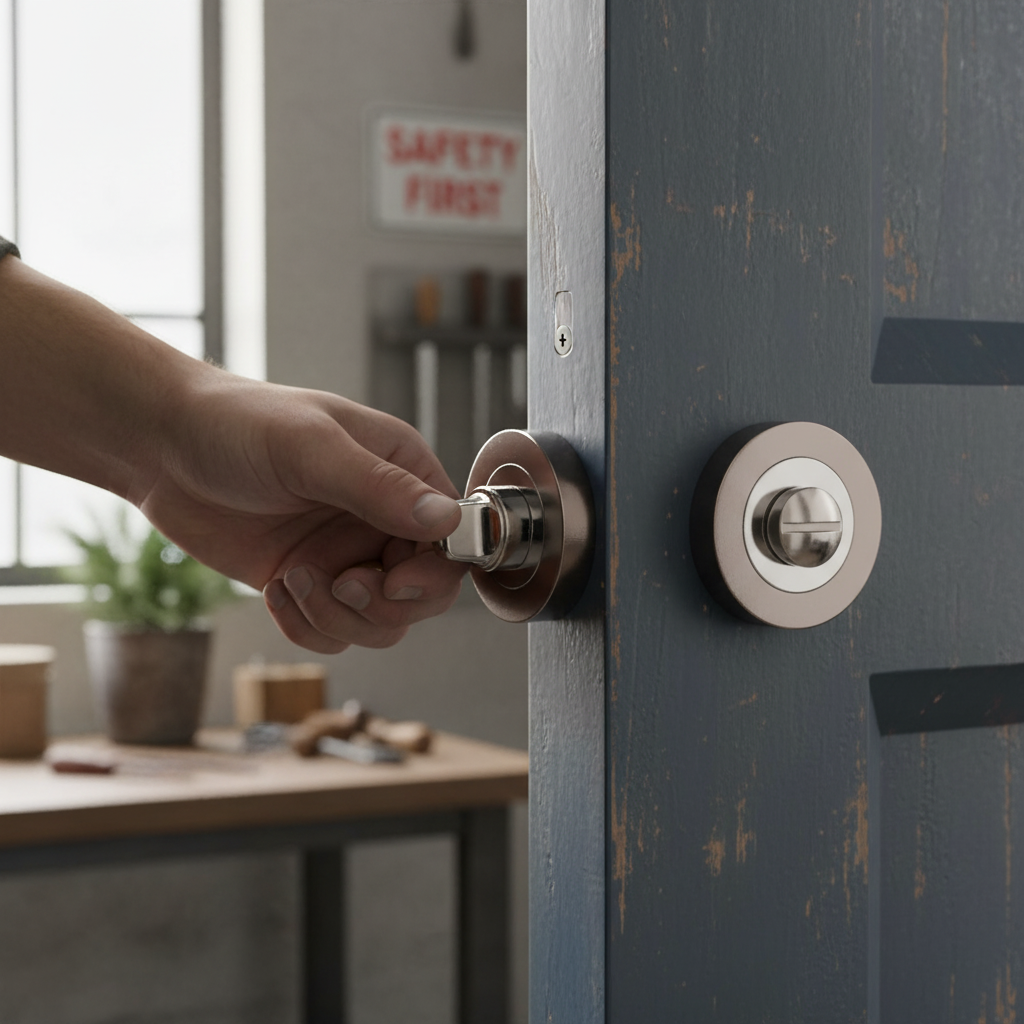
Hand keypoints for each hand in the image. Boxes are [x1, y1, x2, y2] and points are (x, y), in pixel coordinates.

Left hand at [134, 370, 466, 652]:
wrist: (161, 447)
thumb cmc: (237, 424)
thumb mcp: (310, 449)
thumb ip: (378, 487)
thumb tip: (445, 521)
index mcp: (400, 473)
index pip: (449, 541)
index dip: (431, 572)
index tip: (391, 579)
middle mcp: (381, 519)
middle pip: (423, 595)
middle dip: (382, 603)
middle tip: (341, 584)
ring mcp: (345, 555)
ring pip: (378, 623)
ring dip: (337, 618)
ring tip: (294, 577)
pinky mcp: (308, 584)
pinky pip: (332, 632)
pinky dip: (306, 626)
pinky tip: (276, 588)